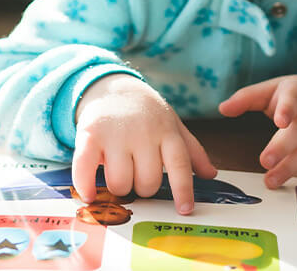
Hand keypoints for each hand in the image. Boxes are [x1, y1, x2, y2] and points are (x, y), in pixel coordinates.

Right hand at [74, 74, 216, 212]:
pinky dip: (86, 186)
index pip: (180, 164)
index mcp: (166, 132)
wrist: (112, 86)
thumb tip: (210, 174)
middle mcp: (143, 133)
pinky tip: (89, 195)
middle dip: (143, 188)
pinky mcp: (90, 134)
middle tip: (137, 176)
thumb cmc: (146, 112)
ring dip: (119, 187)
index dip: (183, 189)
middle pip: (147, 182)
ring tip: (118, 173)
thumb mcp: (172, 124)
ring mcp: (116, 134)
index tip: (185, 209)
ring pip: (120, 182)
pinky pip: (85, 167)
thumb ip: (191, 151)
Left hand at [218, 74, 296, 187]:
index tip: (280, 121)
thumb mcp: (273, 90)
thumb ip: (247, 98)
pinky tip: (284, 179)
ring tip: (270, 180)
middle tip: (265, 161)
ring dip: (290, 167)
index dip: (288, 109)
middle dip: (284, 146)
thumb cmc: (295, 97)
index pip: (295, 98)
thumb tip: (223, 108)